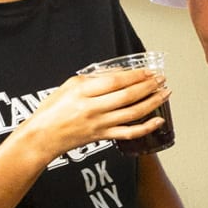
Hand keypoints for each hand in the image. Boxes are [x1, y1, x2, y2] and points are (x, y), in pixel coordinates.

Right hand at [17, 69, 167, 158]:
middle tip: (161, 79)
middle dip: (148, 86)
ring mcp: (99, 124)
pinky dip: (146, 128)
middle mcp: (92, 108)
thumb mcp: (69, 86)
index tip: (149, 71)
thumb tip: (119, 74)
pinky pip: (129, 133)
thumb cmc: (53, 110)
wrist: (42, 137)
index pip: (115, 82)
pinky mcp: (103, 136)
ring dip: (152, 102)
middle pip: (127, 96)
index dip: (135, 76)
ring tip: (165, 93)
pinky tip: (159, 120)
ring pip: (132, 113)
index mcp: (83, 92)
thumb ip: (93, 79)